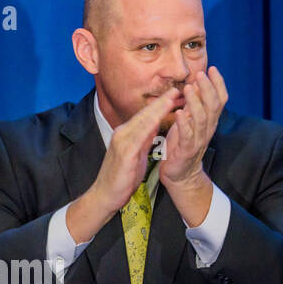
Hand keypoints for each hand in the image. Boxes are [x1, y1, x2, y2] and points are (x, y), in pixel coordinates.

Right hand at [66, 89, 181, 242]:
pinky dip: (149, 126)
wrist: (105, 194)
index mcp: (127, 133)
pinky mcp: (123, 152)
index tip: (176, 93)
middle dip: (162, 101)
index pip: (147, 115)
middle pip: (145, 113)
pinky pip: (138, 136)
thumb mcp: (137, 153)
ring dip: (157, 108)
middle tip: (177, 88)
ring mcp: (122, 141)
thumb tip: (154, 126)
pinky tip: (158, 120)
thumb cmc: (122, 175)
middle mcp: (123, 133)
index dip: (162, 104)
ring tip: (172, 98)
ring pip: (142, 121)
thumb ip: (144, 139)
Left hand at [158, 67, 228, 188]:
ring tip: (189, 88)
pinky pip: (187, 135)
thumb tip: (194, 83)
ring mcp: (199, 139)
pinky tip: (179, 112)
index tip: (212, 68)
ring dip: (196, 102)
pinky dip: (184, 123)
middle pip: (213, 106)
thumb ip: (194, 105)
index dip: (218, 83)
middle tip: (200, 74)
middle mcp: (208, 128)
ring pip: (201, 118)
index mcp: (210, 120)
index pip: (221, 99)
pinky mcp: (187, 150)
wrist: (181, 173)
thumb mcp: (191, 121)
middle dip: (208, 88)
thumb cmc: (182, 144)